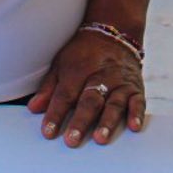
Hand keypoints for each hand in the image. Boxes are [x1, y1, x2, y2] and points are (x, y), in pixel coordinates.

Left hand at [28, 27, 145, 146]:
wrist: (113, 32)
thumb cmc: (83, 53)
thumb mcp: (61, 64)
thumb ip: (48, 88)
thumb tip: (33, 108)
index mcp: (78, 70)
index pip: (65, 95)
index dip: (56, 114)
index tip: (48, 132)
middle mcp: (100, 76)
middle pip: (89, 101)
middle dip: (81, 121)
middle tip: (72, 140)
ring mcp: (119, 82)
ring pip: (114, 103)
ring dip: (107, 122)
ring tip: (100, 138)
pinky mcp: (136, 87)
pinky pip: (138, 101)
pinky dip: (137, 114)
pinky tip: (134, 127)